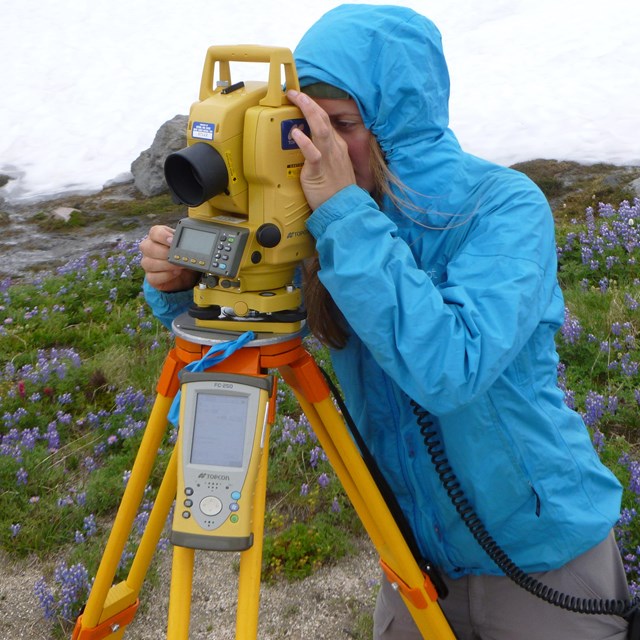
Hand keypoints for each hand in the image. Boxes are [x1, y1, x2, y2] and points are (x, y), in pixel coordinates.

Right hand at [139, 225, 198, 291]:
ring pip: (148, 263)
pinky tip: (175, 273)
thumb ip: (185, 243)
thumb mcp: (186, 247)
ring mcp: (147, 263)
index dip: (162, 235)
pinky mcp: (151, 277)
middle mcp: (149, 249)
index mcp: (157, 237)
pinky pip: (152, 277)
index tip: (172, 240)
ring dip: (166, 265)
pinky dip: (165, 276)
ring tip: (179, 266)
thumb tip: (190, 243)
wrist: (186, 274)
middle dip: (163, 252)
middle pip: (148, 247)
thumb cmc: (183, 256)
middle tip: (176, 255)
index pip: (154, 232)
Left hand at [286, 90, 356, 209]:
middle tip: (295, 92)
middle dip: (309, 102)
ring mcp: (328, 158)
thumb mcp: (332, 167)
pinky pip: (313, 153)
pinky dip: (304, 141)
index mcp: (337, 146)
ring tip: (296, 99)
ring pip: (321, 128)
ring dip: (308, 111)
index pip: (325, 121)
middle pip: (323, 119)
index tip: (301, 99)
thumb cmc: (336, 192)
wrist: (344, 209)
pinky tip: (296, 133)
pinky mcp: (319, 170)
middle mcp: (334, 148)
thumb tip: (307, 145)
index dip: (313, 108)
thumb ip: (322, 154)